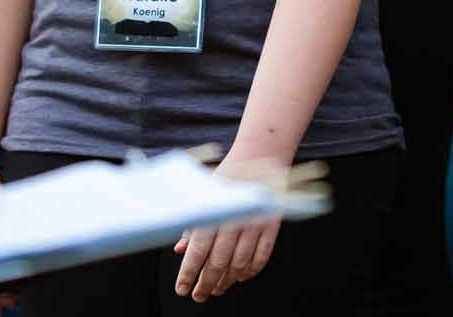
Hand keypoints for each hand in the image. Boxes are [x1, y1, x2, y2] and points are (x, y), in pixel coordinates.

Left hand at [173, 150, 284, 302]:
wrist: (260, 156)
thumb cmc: (229, 175)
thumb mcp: (205, 194)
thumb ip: (192, 224)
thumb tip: (180, 249)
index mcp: (215, 213)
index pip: (198, 252)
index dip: (189, 274)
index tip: (182, 288)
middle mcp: (234, 221)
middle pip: (218, 263)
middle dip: (206, 283)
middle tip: (199, 295)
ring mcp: (255, 225)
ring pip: (239, 264)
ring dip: (226, 281)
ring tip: (217, 289)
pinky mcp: (271, 226)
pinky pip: (261, 257)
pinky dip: (251, 271)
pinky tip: (241, 277)